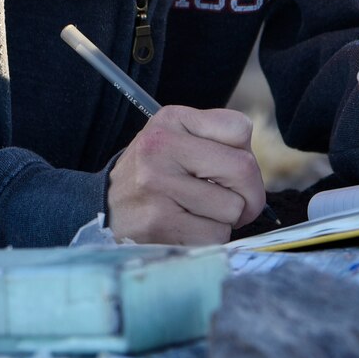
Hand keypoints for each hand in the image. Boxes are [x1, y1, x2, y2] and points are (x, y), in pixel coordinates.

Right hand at [106, 105, 265, 245]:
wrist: (103, 207)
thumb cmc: (153, 175)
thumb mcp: (174, 138)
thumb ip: (216, 141)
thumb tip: (255, 173)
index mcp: (171, 119)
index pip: (240, 128)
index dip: (246, 155)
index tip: (231, 172)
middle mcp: (161, 147)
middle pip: (243, 169)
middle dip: (251, 195)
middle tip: (237, 205)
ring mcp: (157, 185)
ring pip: (233, 208)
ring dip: (225, 219)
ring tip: (198, 214)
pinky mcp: (158, 222)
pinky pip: (215, 235)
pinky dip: (209, 238)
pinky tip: (187, 228)